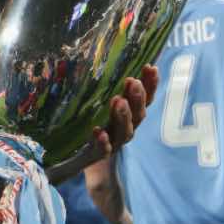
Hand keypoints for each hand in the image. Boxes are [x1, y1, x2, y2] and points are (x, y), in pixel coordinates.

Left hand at [46, 66, 157, 182]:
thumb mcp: (98, 108)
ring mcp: (111, 145)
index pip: (143, 101)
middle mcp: (122, 131)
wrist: (74, 163)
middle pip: (138, 116)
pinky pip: (101, 152)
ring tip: (118, 101)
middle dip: (138, 99)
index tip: (150, 67)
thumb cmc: (89, 130)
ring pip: (123, 133)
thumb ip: (107, 91)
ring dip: (122, 117)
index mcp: (126, 118)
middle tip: (133, 82)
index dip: (150, 86)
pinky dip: (102, 143)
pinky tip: (98, 131)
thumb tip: (101, 59)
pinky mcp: (94, 158)